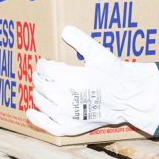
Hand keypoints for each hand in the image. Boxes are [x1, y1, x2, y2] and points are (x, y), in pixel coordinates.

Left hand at [27, 25, 158, 136]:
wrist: (128, 98)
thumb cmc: (114, 74)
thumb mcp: (99, 53)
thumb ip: (81, 40)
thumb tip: (65, 30)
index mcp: (69, 78)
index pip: (44, 69)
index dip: (44, 64)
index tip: (49, 62)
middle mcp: (64, 98)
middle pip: (40, 84)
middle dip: (41, 76)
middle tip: (48, 73)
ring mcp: (65, 115)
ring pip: (40, 101)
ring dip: (38, 92)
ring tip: (45, 86)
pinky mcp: (69, 128)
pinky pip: (47, 125)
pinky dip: (36, 118)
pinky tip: (30, 111)